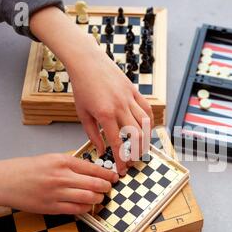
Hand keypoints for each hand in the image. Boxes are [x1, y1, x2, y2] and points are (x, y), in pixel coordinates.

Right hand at [0, 154, 118, 215]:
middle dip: (106, 187)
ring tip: (99, 197)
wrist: (3, 181)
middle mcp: (61, 176)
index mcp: (63, 161)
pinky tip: (87, 205)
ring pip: (89, 197)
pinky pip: (76, 209)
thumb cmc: (26, 169)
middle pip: (96, 183)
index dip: (108, 174)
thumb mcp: (51, 158)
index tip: (114, 177)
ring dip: (98, 198)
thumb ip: (71, 164)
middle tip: (109, 188)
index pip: (94, 168)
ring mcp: (57, 193)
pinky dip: (86, 208)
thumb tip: (92, 171)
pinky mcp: (51, 207)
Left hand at [69, 37, 153, 175]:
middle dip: (136, 153)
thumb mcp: (83, 113)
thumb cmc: (82, 87)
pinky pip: (147, 109)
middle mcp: (120, 106)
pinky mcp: (134, 91)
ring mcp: (130, 98)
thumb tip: (101, 151)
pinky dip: (149, 122)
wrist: (87, 61)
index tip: (121, 170)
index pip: (118, 143)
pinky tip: (146, 130)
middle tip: (132, 161)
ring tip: (141, 149)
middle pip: (136, 136)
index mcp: (105, 114)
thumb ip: (93, 134)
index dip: (121, 159)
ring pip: (145, 124)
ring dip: (146, 139)